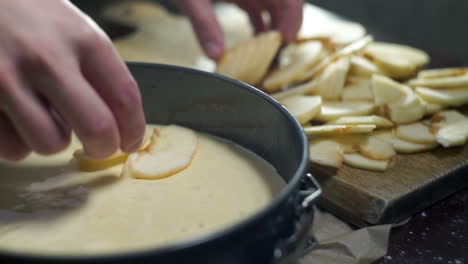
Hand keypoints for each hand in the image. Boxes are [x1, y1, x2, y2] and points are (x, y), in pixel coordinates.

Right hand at [0, 0, 145, 160]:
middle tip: (100, 147)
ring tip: (47, 119)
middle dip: (104, 148)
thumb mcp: (74, 27)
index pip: (125, 98)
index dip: (134, 130)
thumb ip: (97, 68)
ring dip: (54, 140)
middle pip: (96, 128)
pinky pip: (12, 147)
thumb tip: (120, 119)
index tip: (131, 141)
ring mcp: (7, 79)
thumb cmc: (28, 12)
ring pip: (50, 144)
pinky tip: (18, 118)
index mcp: (83, 40)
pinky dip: (19, 141)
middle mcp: (48, 59)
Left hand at [172, 0, 302, 59]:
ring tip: (265, 56)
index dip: (293, 18)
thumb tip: (215, 54)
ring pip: (275, 8)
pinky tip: (254, 45)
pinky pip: (260, 9)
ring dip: (274, 30)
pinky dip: (260, 26)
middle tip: (275, 57)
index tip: (283, 42)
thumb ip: (204, 23)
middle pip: (285, 4)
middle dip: (285, 29)